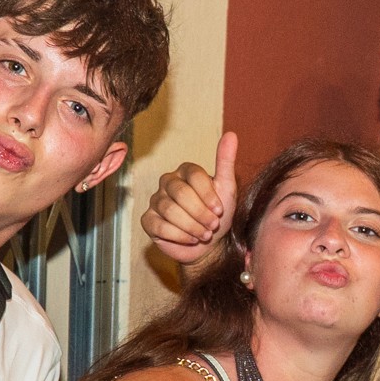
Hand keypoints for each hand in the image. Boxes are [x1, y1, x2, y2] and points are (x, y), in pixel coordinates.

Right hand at [139, 132, 238, 265]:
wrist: (209, 245)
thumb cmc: (217, 215)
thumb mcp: (227, 189)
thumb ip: (226, 162)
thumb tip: (231, 135)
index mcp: (186, 171)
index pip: (194, 175)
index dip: (208, 195)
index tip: (220, 210)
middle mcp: (168, 182)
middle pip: (181, 193)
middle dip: (200, 213)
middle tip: (213, 225)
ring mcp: (156, 200)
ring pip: (170, 210)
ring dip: (192, 226)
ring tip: (204, 234)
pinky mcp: (148, 220)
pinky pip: (159, 226)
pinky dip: (178, 236)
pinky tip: (190, 239)